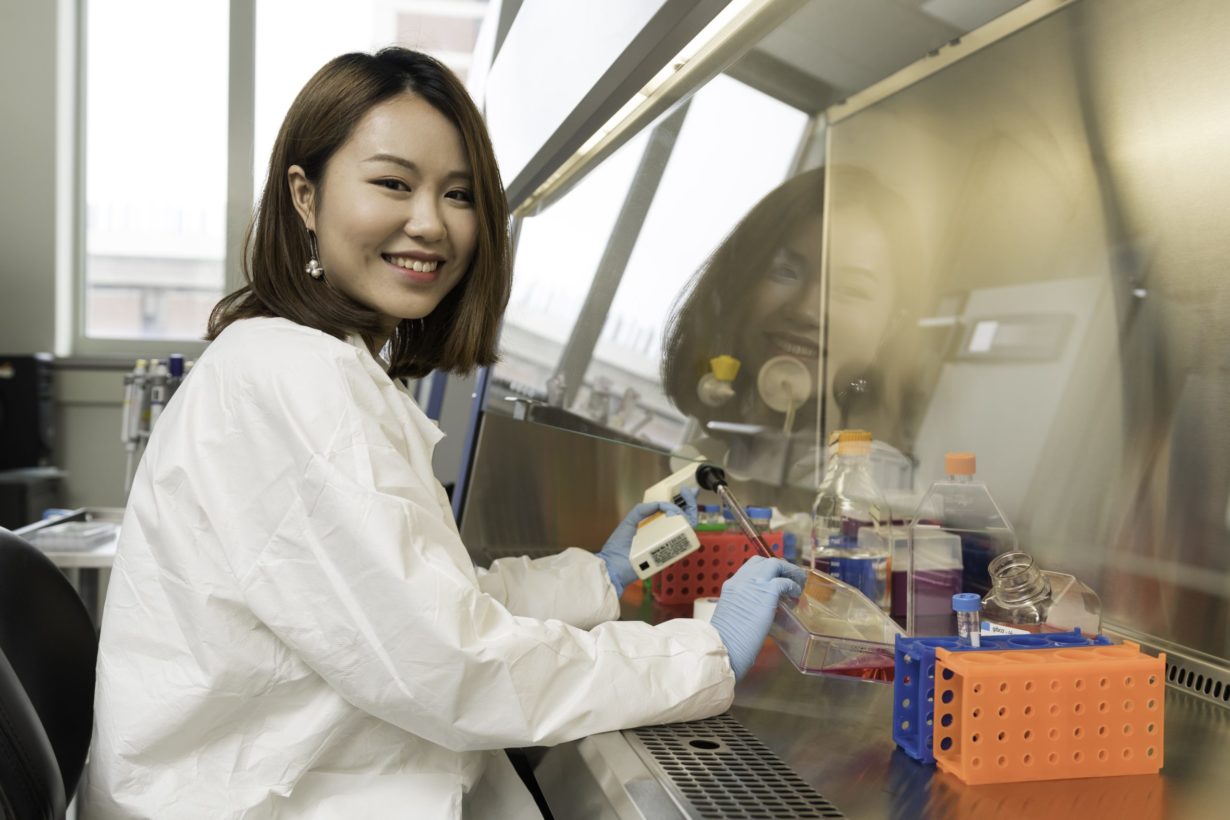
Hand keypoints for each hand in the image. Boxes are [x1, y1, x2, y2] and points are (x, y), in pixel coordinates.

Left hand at [596, 487, 697, 596]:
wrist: (614, 564)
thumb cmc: (619, 545)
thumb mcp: (631, 520)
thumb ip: (643, 509)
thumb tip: (661, 504)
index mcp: (655, 527)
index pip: (672, 513)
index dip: (681, 502)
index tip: (685, 491)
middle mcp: (664, 536)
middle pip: (684, 520)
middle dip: (690, 504)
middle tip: (688, 493)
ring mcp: (668, 545)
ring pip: (687, 528)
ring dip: (687, 513)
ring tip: (676, 508)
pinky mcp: (669, 554)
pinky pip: (682, 542)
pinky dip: (683, 527)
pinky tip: (676, 517)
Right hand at [709, 557, 805, 680]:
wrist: (725, 646)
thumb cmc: (727, 640)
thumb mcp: (732, 615)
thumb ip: (744, 606)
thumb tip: (760, 611)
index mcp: (731, 585)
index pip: (751, 567)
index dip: (766, 571)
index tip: (775, 578)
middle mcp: (742, 580)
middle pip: (765, 561)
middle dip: (780, 567)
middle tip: (790, 579)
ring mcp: (755, 583)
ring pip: (776, 564)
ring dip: (789, 572)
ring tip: (798, 584)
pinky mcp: (768, 592)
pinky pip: (786, 582)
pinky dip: (793, 586)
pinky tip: (796, 595)